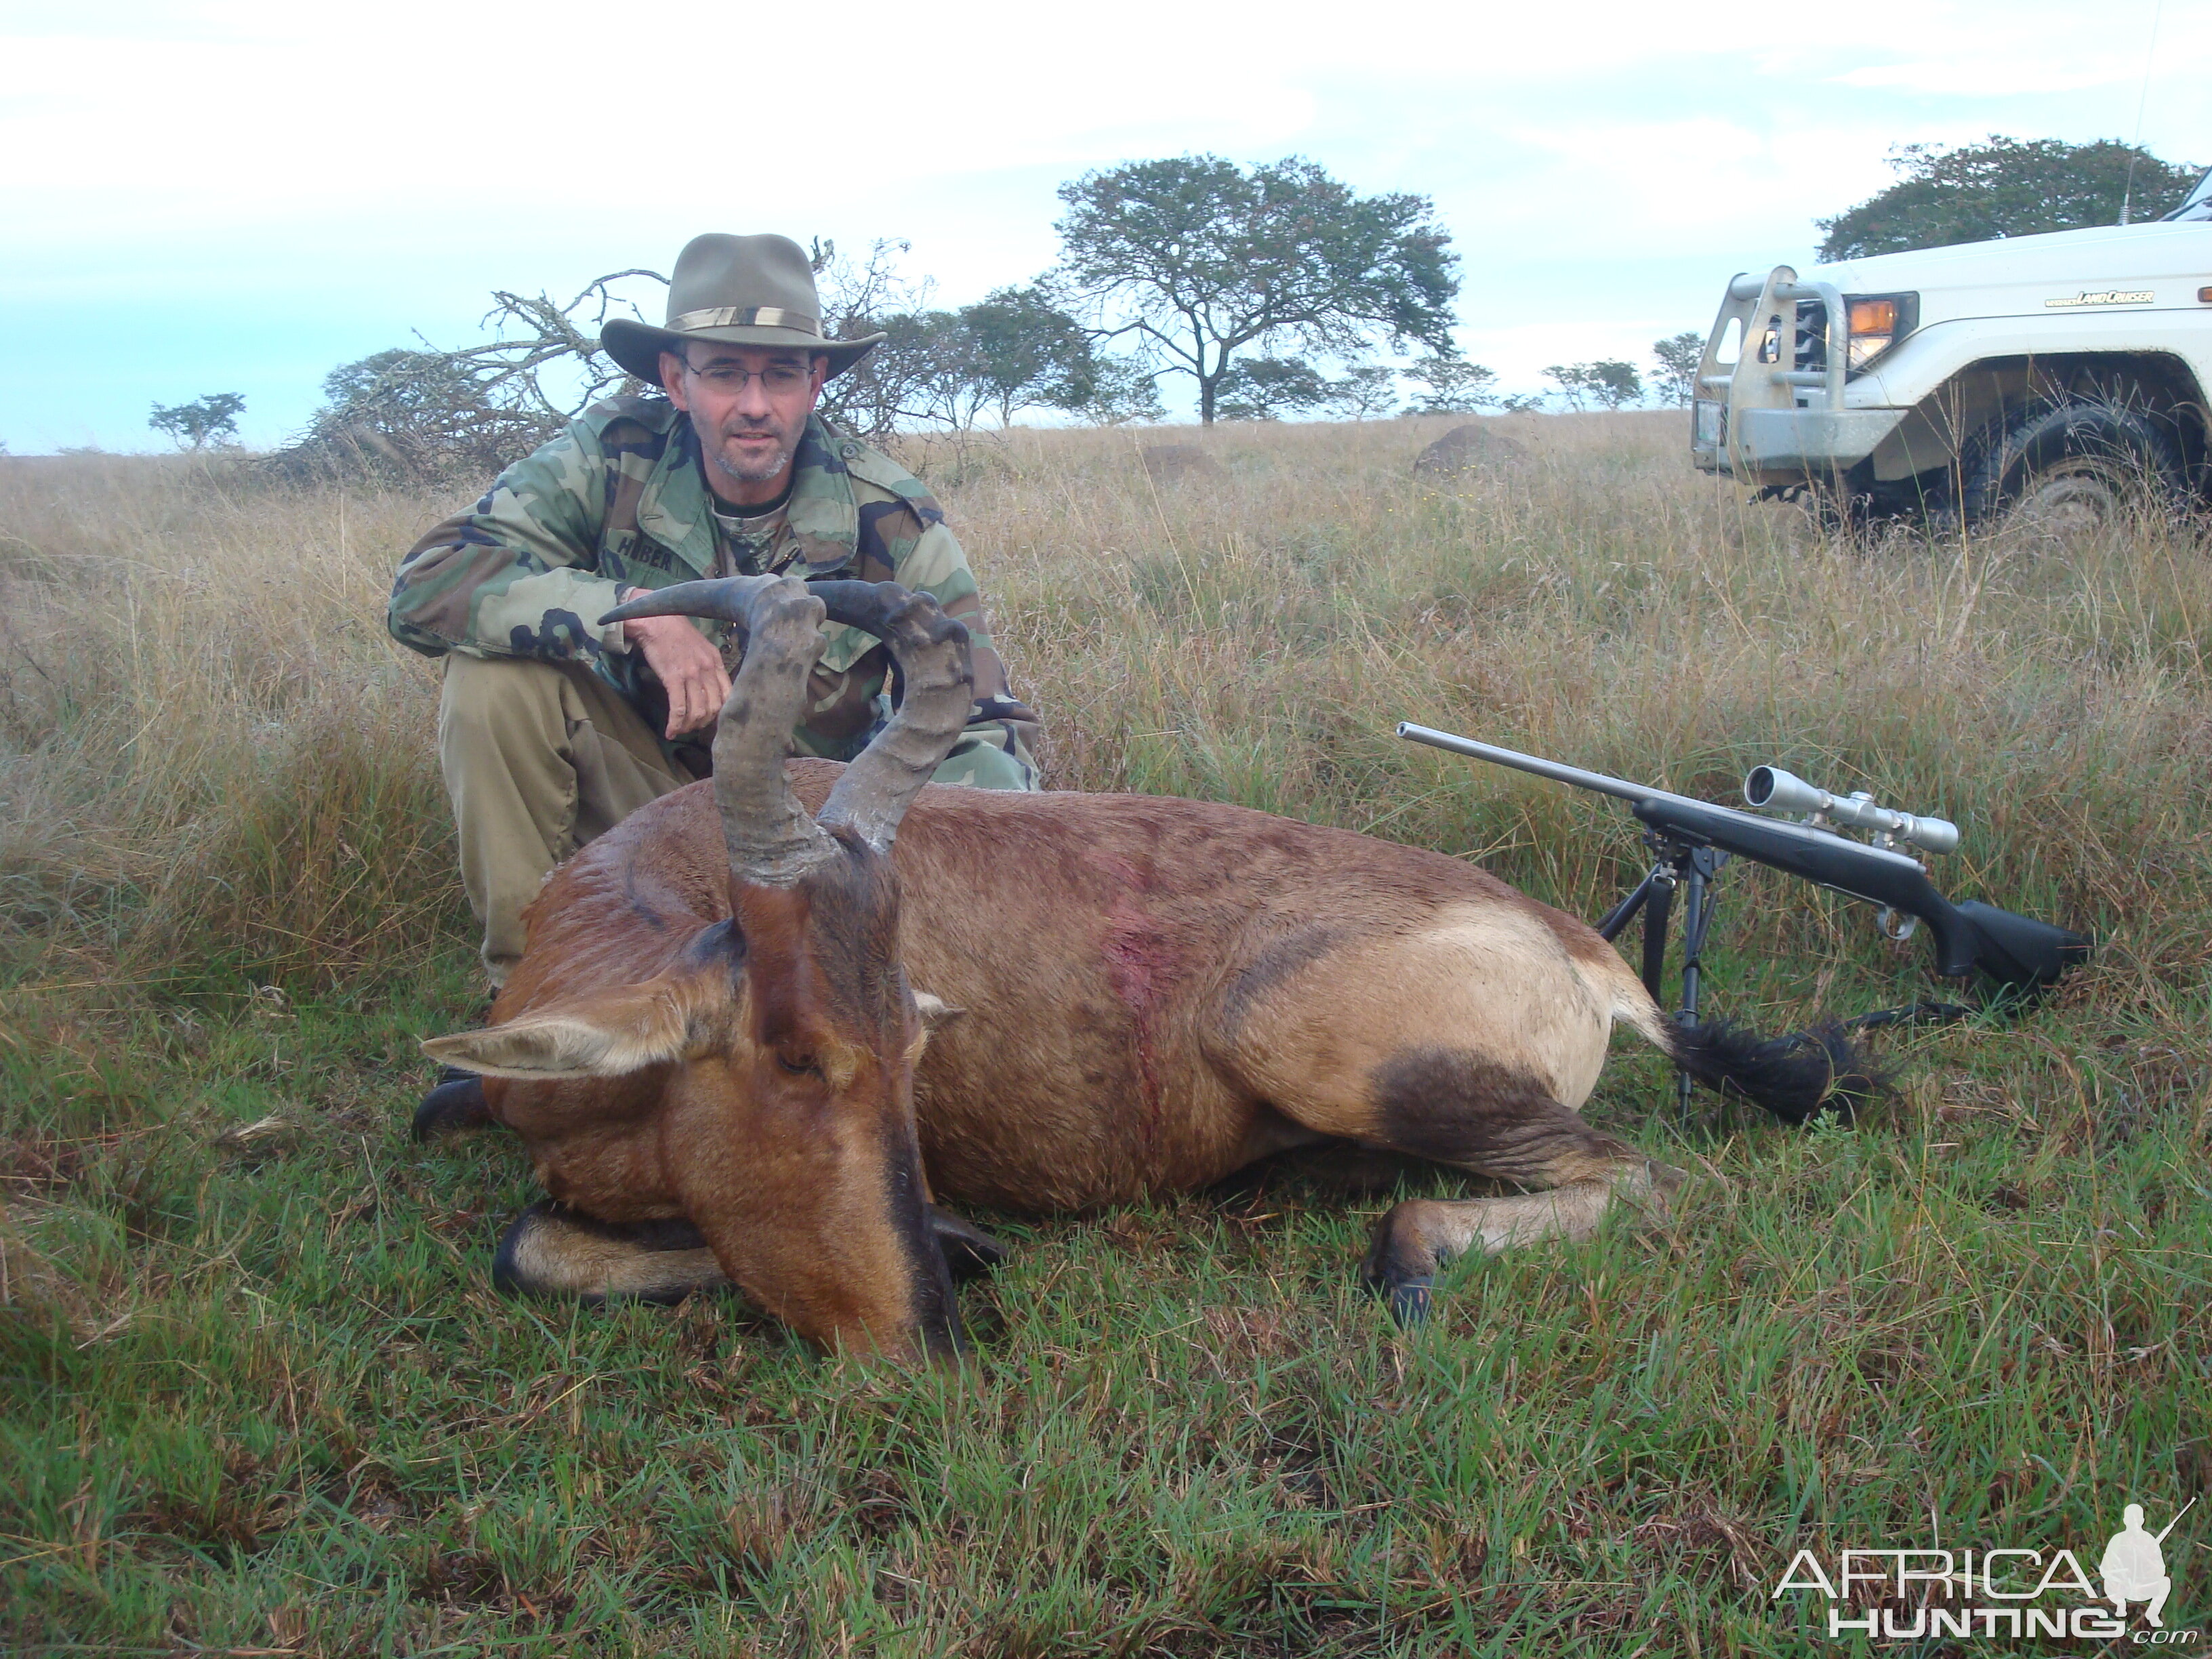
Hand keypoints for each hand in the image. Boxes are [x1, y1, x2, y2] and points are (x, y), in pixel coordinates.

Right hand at [619, 591, 731, 737]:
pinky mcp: (673, 678)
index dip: (721, 712)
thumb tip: (710, 689)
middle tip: (694, 726)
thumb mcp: (702, 648)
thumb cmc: (677, 634)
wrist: (657, 621)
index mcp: (717, 662)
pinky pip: (678, 708)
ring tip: (681, 730)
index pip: (729, 695)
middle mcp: (708, 669)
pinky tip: (670, 731)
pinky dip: (675, 724)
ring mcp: (692, 674)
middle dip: (704, 722)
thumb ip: (709, 667)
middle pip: (714, 707)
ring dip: (689, 726)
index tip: (712, 720)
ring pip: (698, 711)